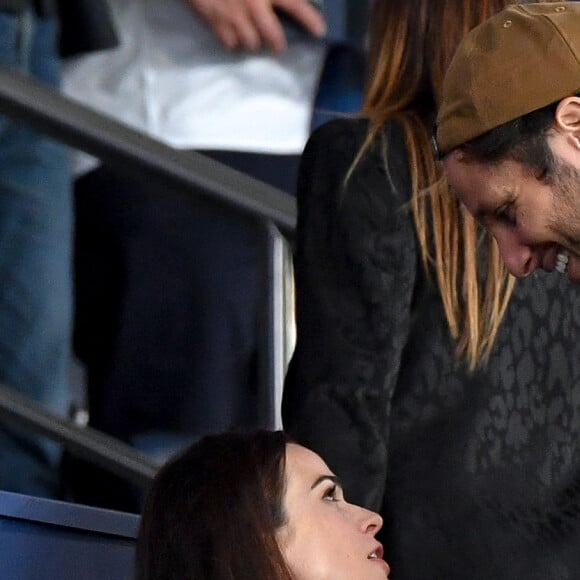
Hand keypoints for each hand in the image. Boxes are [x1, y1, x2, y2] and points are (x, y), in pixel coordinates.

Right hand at [186, 0, 325, 52]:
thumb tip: (280, 1)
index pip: (295, 5)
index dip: (309, 19)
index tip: (320, 31)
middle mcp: (253, 6)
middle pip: (273, 38)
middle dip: (277, 44)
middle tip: (278, 44)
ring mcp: (233, 17)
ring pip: (251, 44)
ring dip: (253, 41)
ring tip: (250, 33)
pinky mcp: (215, 24)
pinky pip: (230, 45)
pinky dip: (233, 41)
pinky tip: (232, 32)